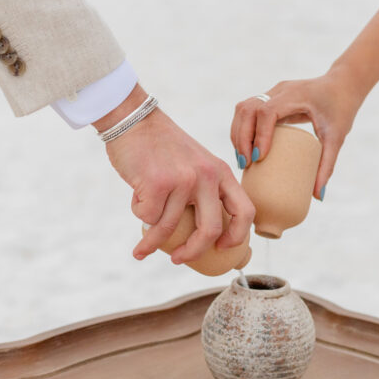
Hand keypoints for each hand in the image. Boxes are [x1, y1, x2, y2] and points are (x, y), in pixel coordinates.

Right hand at [101, 85, 254, 263]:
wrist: (134, 118)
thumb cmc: (161, 147)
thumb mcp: (194, 163)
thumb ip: (201, 189)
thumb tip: (200, 234)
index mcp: (221, 172)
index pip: (244, 210)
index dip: (238, 235)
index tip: (224, 248)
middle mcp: (207, 176)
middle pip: (210, 230)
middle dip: (193, 253)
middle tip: (179, 260)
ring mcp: (183, 179)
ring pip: (169, 228)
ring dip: (151, 243)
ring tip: (141, 251)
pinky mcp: (158, 183)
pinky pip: (148, 216)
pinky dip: (139, 214)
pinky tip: (136, 201)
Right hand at [230, 66, 363, 199]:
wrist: (343, 84)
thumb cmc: (342, 108)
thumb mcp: (337, 137)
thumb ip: (327, 165)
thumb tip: (319, 196)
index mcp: (295, 95)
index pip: (267, 111)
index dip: (259, 134)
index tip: (258, 158)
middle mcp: (280, 90)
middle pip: (248, 108)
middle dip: (242, 137)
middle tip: (245, 164)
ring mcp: (272, 92)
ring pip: (243, 108)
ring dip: (238, 133)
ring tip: (243, 160)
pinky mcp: (269, 98)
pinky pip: (247, 111)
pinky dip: (241, 129)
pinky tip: (245, 149)